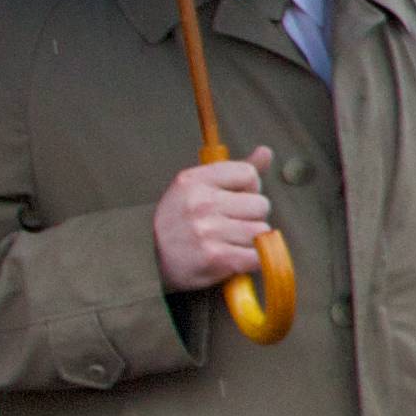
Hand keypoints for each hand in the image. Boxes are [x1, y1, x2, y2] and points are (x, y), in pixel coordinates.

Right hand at [153, 148, 276, 291]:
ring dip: (251, 241)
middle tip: (229, 226)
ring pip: (261, 231)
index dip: (249, 189)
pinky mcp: (215, 257)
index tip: (234, 200)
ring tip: (228, 243)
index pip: (248, 174)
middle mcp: (199, 203)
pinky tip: (233, 260)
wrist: (150, 263)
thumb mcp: (198, 189)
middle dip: (251, 217)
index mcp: (194, 181)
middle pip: (260, 204)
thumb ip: (235, 172)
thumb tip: (266, 151)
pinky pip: (257, 255)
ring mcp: (206, 231)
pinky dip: (251, 261)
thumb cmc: (181, 224)